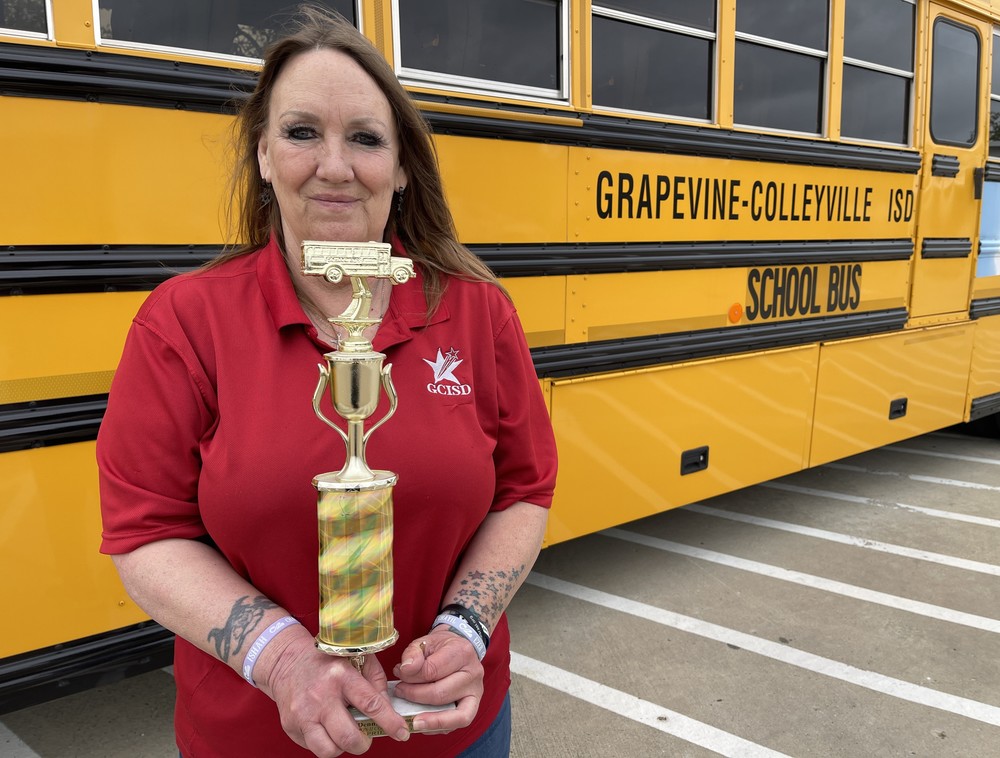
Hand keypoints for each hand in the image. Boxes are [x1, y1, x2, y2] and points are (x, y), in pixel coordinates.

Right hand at [257, 628, 409, 755]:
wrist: (287, 662)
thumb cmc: (328, 662)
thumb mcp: (356, 659)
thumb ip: (376, 682)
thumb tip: (389, 710)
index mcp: (340, 676)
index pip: (371, 704)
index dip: (390, 722)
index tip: (401, 732)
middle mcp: (320, 696)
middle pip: (349, 737)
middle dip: (364, 743)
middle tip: (365, 736)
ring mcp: (302, 714)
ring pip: (329, 750)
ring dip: (343, 747)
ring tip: (344, 733)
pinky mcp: (290, 726)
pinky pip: (313, 748)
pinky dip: (325, 744)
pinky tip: (327, 728)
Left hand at [391, 626, 484, 733]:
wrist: (459, 648)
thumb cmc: (441, 647)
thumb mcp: (425, 641)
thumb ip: (413, 654)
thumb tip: (405, 670)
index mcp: (462, 653)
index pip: (432, 671)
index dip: (411, 676)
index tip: (399, 673)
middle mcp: (473, 674)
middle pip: (440, 694)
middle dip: (415, 696)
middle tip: (399, 692)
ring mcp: (476, 692)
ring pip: (454, 714)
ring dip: (430, 721)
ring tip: (412, 720)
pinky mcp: (474, 706)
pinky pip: (458, 723)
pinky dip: (439, 727)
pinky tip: (423, 723)